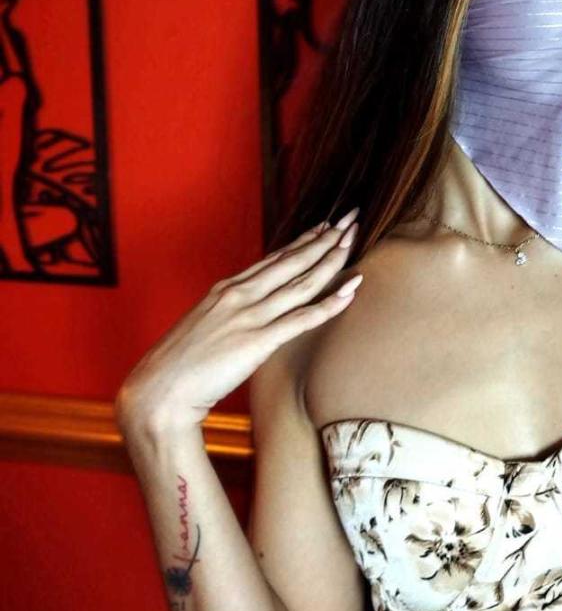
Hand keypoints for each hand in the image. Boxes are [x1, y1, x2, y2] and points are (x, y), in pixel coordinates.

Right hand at [115, 210, 363, 436]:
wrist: (157, 391)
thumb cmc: (177, 367)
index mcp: (225, 290)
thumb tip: (243, 315)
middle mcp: (239, 295)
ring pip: (301, 282)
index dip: (302, 241)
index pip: (273, 259)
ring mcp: (249, 316)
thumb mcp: (202, 327)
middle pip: (292, 261)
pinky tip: (351, 288)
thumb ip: (226, 315)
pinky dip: (330, 302)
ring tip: (354, 240)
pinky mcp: (258, 341)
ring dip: (332, 259)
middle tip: (351, 219)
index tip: (323, 227)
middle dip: (325, 238)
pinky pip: (302, 318)